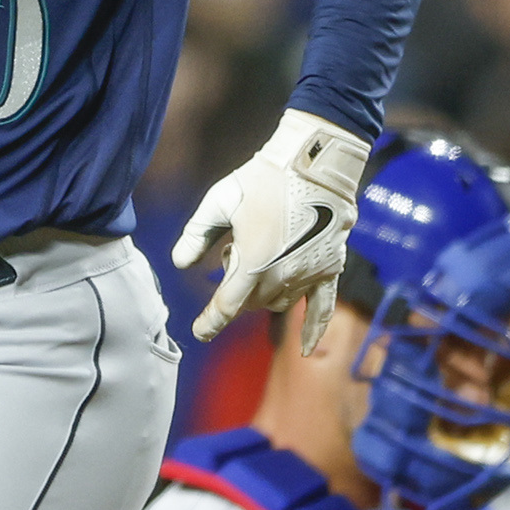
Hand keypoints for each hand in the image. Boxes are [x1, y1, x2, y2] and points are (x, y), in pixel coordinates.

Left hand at [172, 108, 369, 348]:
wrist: (315, 161)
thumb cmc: (263, 178)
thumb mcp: (218, 201)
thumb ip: (196, 234)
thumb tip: (180, 264)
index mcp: (253, 262)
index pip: (225, 306)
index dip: (210, 322)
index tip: (200, 332)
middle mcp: (282, 276)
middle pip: (251, 303)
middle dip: (236, 288)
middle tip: (234, 250)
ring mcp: (309, 274)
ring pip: (279, 303)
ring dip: (263, 292)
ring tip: (261, 255)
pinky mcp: (330, 268)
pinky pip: (323, 308)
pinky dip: (312, 329)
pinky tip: (305, 349)